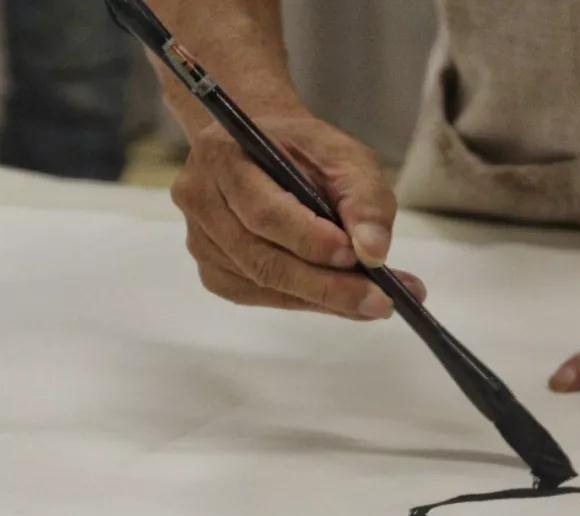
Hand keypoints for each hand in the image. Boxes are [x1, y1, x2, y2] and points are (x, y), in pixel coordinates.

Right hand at [171, 112, 426, 318]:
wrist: (268, 149)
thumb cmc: (307, 151)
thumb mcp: (346, 156)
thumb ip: (365, 198)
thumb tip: (374, 253)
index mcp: (224, 154)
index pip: (263, 211)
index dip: (310, 240)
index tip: (357, 257)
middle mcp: (200, 198)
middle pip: (260, 258)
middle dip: (324, 285)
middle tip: (379, 301)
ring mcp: (200, 238)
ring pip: (260, 283)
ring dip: (320, 299)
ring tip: (372, 302)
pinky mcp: (212, 268)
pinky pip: (257, 295)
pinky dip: (302, 301)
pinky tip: (337, 299)